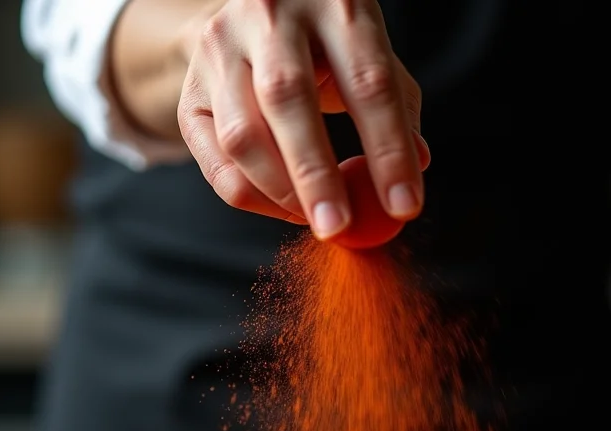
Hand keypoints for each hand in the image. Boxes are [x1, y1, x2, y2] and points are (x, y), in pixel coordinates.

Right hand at [177, 0, 429, 236]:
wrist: (250, 17)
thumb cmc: (325, 48)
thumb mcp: (368, 56)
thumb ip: (396, 106)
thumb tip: (419, 163)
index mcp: (334, 2)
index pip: (368, 82)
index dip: (389, 151)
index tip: (404, 208)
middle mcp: (269, 14)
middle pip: (288, 99)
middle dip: (316, 175)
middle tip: (338, 229)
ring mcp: (220, 47)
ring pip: (241, 135)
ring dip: (280, 192)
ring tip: (314, 219)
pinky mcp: (191, 89)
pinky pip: (215, 161)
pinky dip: (252, 198)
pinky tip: (284, 208)